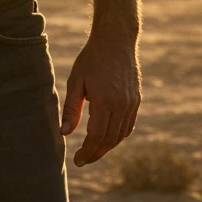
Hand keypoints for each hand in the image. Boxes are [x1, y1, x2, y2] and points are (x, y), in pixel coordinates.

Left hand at [60, 30, 140, 166]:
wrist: (116, 41)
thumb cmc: (91, 59)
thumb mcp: (76, 81)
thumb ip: (71, 108)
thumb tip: (64, 133)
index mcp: (105, 101)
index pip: (96, 136)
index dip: (87, 152)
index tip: (77, 161)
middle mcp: (122, 105)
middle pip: (109, 140)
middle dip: (95, 153)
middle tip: (82, 160)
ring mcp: (132, 103)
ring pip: (120, 135)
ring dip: (107, 147)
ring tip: (92, 151)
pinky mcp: (136, 100)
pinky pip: (128, 126)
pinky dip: (118, 136)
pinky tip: (106, 138)